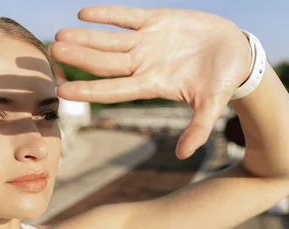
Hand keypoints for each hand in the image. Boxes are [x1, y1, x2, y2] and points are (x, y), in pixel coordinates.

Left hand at [50, 6, 252, 158]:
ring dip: (85, 37)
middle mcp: (144, 64)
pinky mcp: (157, 20)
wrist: (235, 52)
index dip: (88, 91)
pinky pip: (127, 16)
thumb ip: (198, 128)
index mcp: (152, 85)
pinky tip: (84, 13)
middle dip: (79, 58)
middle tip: (52, 52)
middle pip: (104, 63)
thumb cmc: (223, 81)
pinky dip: (108, 14)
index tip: (62, 92)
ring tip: (60, 35)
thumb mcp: (212, 104)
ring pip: (110, 40)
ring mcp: (148, 42)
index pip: (113, 91)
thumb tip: (184, 155)